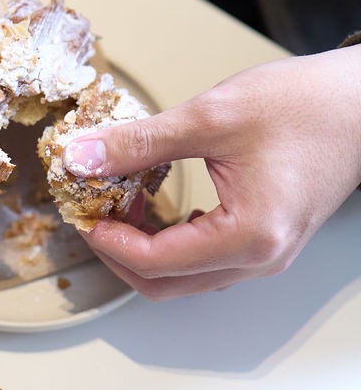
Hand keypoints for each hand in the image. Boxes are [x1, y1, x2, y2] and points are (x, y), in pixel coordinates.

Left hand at [62, 46, 360, 298]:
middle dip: (117, 252)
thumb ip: (138, 143)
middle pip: (163, 284)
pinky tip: (152, 206)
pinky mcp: (264, 241)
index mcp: (249, 236)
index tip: (81, 210)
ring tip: (116, 203)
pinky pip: (203, 261)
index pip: (154, 263)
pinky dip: (168, 241)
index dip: (107, 240)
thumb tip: (82, 157)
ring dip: (141, 248)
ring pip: (182, 277)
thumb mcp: (209, 116)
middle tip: (89, 213)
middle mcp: (259, 258)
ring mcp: (264, 254)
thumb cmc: (307, 105)